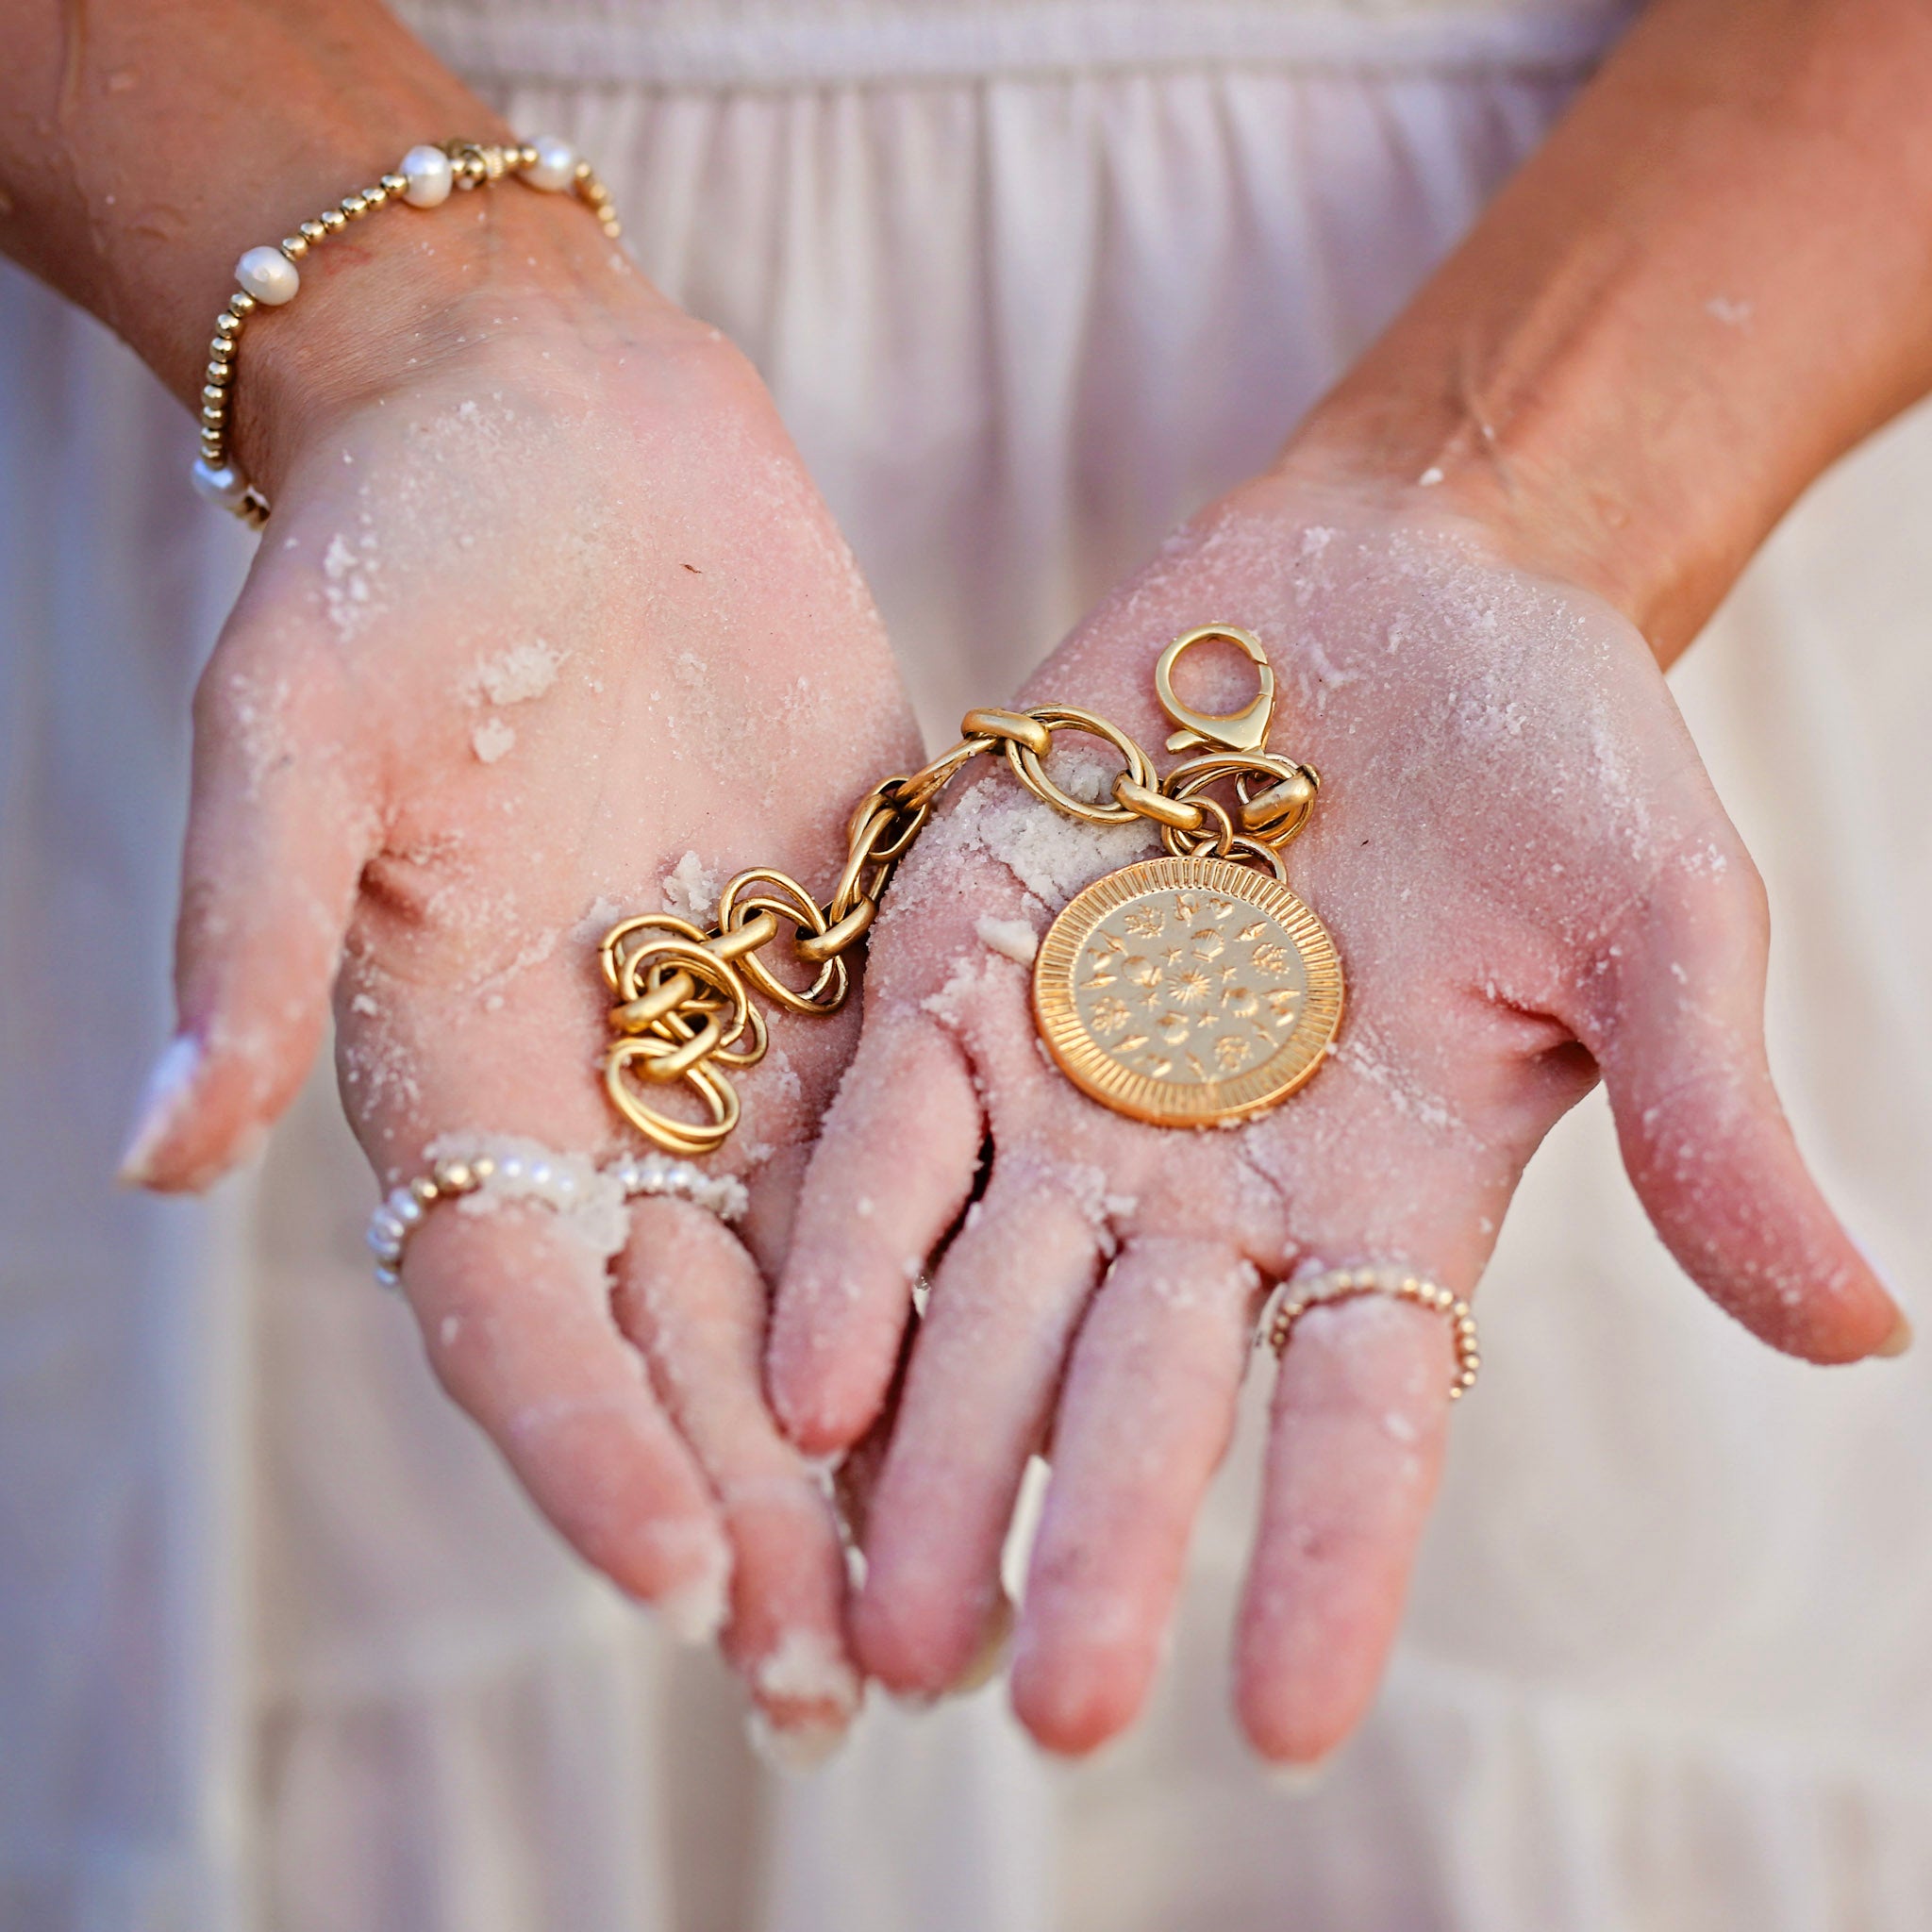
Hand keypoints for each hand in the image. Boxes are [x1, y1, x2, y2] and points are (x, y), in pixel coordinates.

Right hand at [119, 193, 921, 1751]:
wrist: (547, 424)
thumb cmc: (397, 555)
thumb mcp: (295, 721)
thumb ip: (251, 924)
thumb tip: (159, 1149)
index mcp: (454, 1062)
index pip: (515, 1310)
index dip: (589, 1452)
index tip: (687, 1587)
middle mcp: (603, 1081)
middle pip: (683, 1338)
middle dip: (760, 1512)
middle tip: (850, 1684)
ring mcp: (739, 1028)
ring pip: (818, 1272)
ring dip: (883, 1433)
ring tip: (971, 1586)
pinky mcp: (856, 955)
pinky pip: (921, 1129)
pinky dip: (975, 1251)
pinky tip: (1052, 1352)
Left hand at [769, 471, 1905, 1759]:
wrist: (1396, 589)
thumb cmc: (1555, 753)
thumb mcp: (1657, 923)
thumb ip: (1708, 1114)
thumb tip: (1857, 1328)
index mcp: (1380, 1203)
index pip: (1357, 1419)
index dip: (1328, 1564)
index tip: (1285, 1721)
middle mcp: (1206, 1186)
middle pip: (1142, 1397)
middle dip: (1098, 1544)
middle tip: (1044, 1711)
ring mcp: (1069, 1093)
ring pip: (992, 1306)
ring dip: (940, 1455)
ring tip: (888, 1618)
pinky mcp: (959, 977)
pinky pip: (891, 1142)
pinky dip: (855, 1253)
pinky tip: (808, 1381)